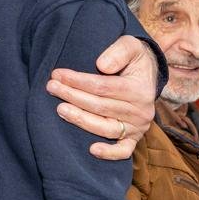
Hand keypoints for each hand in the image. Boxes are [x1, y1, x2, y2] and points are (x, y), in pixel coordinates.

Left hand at [49, 34, 156, 160]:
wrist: (147, 76)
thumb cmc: (133, 60)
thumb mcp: (131, 46)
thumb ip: (119, 51)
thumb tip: (102, 65)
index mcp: (140, 89)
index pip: (103, 87)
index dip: (78, 81)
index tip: (57, 74)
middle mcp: (141, 111)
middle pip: (100, 106)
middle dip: (72, 96)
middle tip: (51, 87)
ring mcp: (137, 127)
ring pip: (106, 128)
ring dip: (81, 120)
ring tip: (60, 109)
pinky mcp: (133, 139)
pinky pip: (123, 151)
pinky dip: (110, 153)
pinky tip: (92, 150)